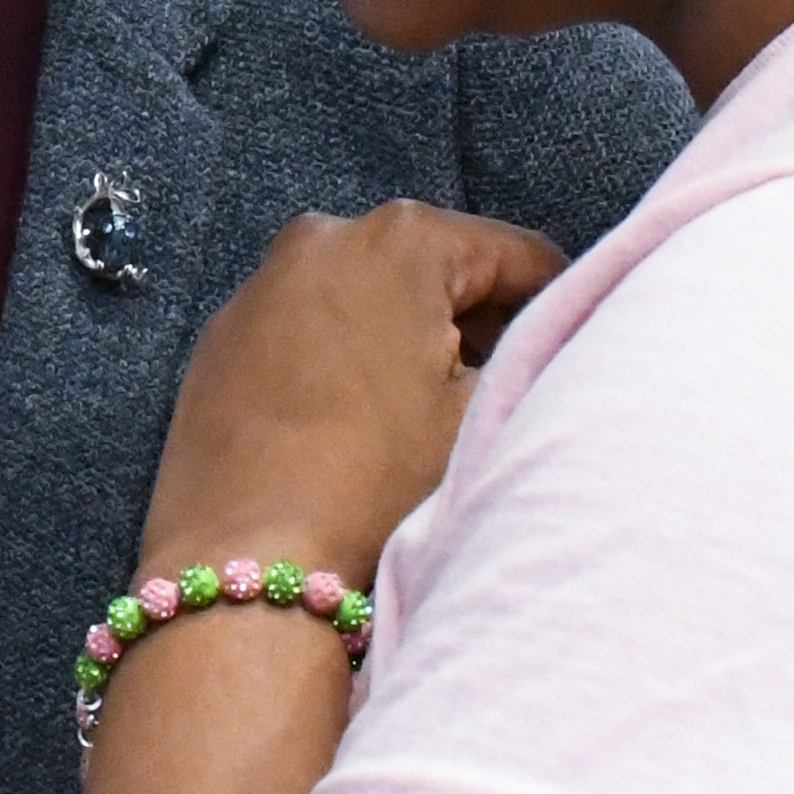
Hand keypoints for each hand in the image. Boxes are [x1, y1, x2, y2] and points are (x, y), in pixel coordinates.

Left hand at [136, 202, 562, 589]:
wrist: (246, 557)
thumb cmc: (375, 479)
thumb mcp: (480, 411)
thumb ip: (525, 353)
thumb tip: (538, 337)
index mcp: (402, 237)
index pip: (518, 255)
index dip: (556, 304)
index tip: (570, 350)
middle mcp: (324, 235)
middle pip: (438, 267)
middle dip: (476, 322)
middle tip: (501, 390)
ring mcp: (262, 282)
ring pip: (370, 295)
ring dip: (409, 338)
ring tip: (430, 414)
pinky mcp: (222, 334)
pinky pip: (310, 326)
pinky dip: (345, 354)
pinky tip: (361, 419)